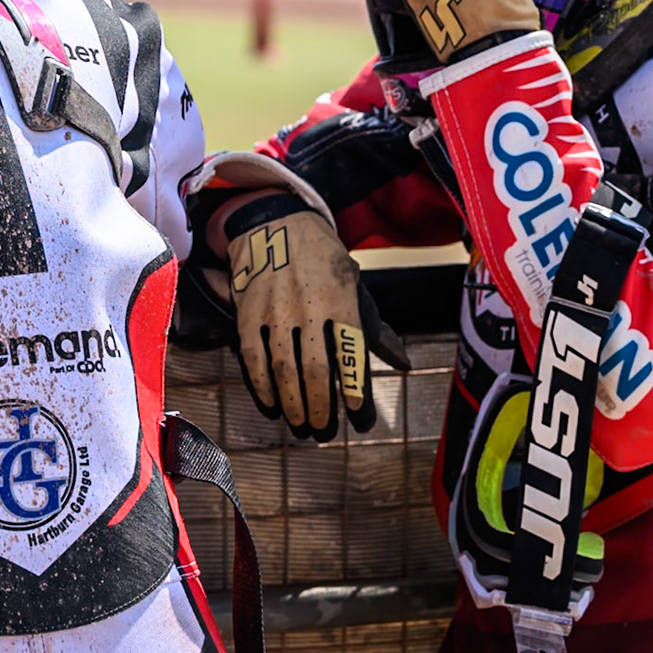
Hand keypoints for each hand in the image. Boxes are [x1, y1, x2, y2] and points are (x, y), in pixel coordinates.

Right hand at [227, 208, 380, 440]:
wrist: (275, 224)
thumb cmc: (323, 262)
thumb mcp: (354, 285)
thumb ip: (376, 329)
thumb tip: (404, 364)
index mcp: (341, 299)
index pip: (352, 352)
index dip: (356, 388)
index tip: (360, 416)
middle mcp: (308, 306)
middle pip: (316, 369)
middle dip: (321, 407)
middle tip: (324, 429)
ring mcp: (275, 310)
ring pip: (284, 369)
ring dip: (293, 403)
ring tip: (301, 424)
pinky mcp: (247, 313)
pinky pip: (253, 358)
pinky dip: (262, 387)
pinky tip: (272, 405)